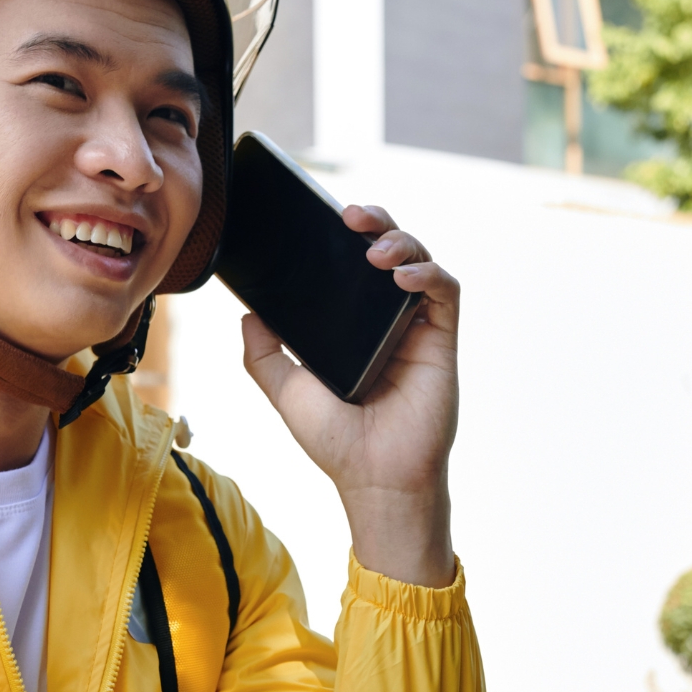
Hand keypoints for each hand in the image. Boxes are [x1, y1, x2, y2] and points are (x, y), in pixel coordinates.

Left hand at [242, 203, 458, 586]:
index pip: (351, 265)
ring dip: (401, 241)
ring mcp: (416, 327)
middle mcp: (386, 319)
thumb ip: (262, 354)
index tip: (324, 219)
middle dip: (375, 221)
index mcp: (351, 324)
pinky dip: (427, 274)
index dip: (342, 235)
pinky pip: (445, 292)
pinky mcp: (442, 340)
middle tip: (350, 215)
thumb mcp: (285, 390)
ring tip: (373, 249)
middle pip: (389, 250)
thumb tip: (246, 313)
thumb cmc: (334, 440)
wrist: (374, 477)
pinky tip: (402, 276)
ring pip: (420, 261)